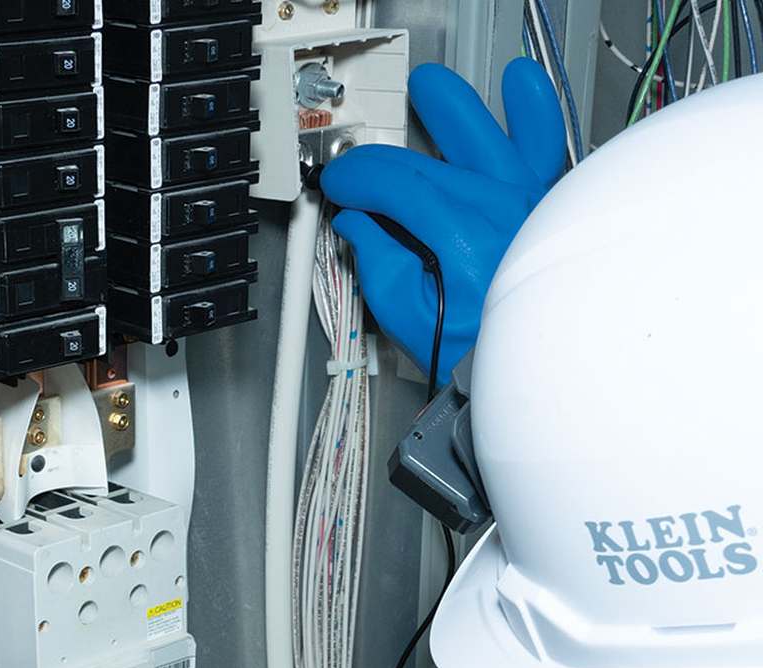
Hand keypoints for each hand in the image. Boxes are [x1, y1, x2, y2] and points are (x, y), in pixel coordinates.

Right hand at [319, 59, 566, 387]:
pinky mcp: (545, 202)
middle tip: (357, 169)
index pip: (397, 186)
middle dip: (380, 160)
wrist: (535, 363)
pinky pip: (544, 143)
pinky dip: (533, 109)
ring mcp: (526, 199)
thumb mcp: (408, 320)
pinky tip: (519, 85)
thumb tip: (360, 226)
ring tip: (427, 90)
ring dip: (450, 107)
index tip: (339, 188)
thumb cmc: (480, 351)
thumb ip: (378, 266)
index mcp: (463, 238)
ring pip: (482, 136)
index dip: (358, 180)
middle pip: (426, 162)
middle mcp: (498, 208)